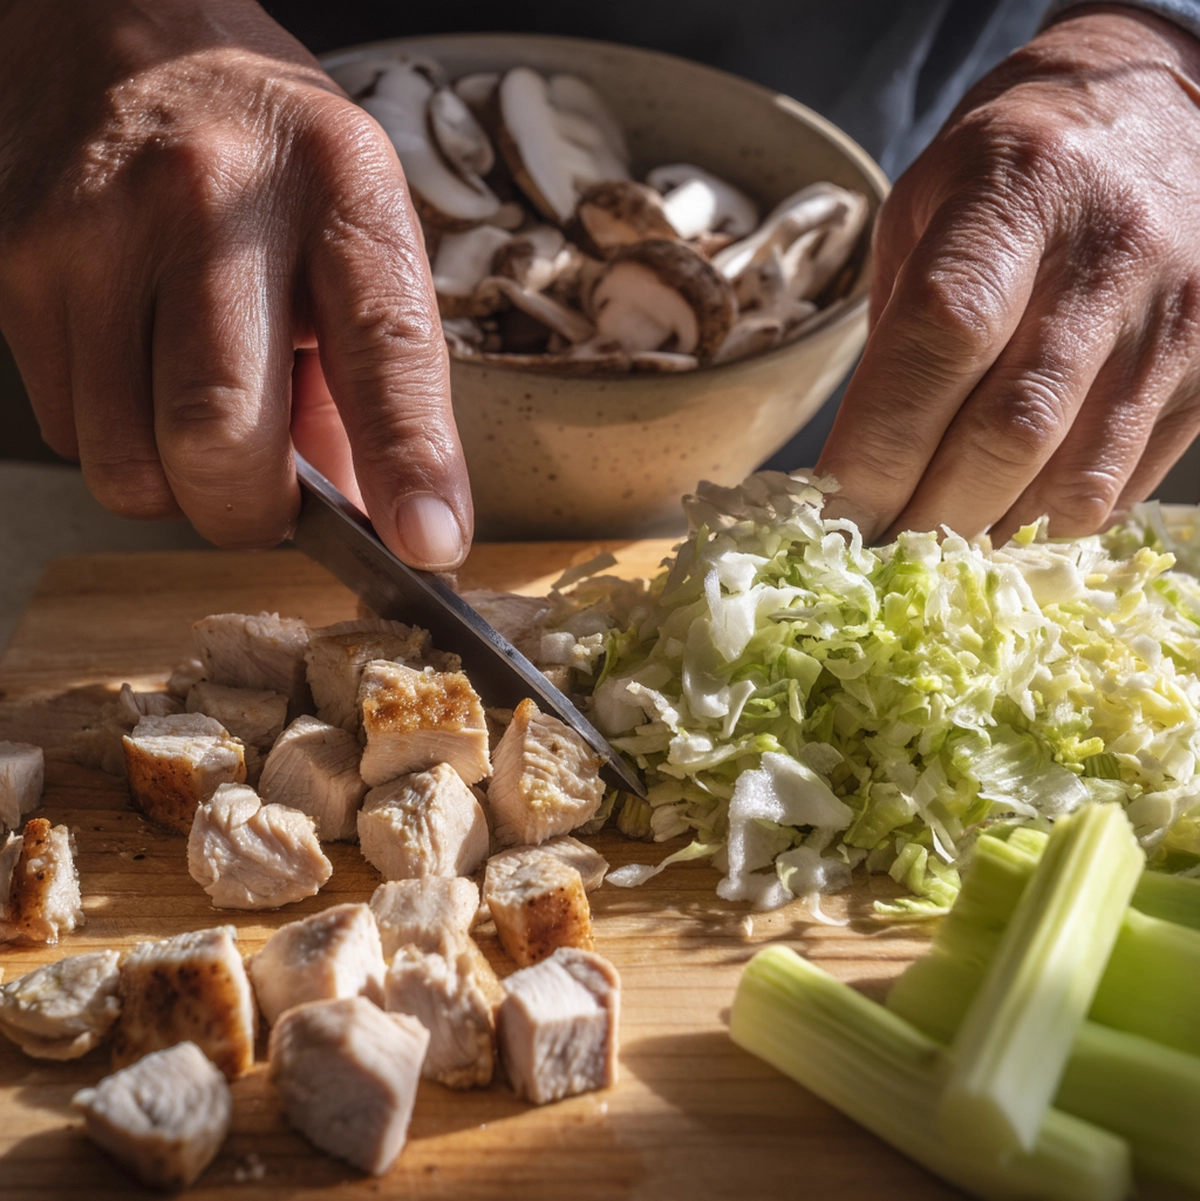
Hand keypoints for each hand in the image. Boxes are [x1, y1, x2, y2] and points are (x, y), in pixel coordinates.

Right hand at [0, 0, 471, 568]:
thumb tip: (369, 514)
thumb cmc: (264, 157)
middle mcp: (211, 203)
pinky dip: (121, 440)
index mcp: (335, 188)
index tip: (427, 543)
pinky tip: (141, 370)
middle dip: (254, 510)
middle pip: (220, 436)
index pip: (384, 349)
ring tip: (202, 404)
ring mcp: (95, 234)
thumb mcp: (353, 233)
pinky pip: (70, 434)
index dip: (408, 460)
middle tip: (272, 496)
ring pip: (128, 464)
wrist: (113, 31)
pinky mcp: (12, 267)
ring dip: (179, 482)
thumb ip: (372, 377)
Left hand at [817, 6, 1199, 542]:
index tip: (834, 514)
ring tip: (934, 551)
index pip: (943, 339)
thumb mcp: (923, 212)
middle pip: (1010, 429)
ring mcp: (1174, 318)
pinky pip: (1122, 483)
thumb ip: (895, 331)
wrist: (1152, 116)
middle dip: (928, 515)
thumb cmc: (1006, 169)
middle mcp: (1109, 256)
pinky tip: (1004, 518)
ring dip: (989, 535)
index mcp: (1016, 196)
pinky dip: (1049, 522)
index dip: (882, 445)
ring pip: (1073, 476)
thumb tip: (860, 472)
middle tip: (873, 555)